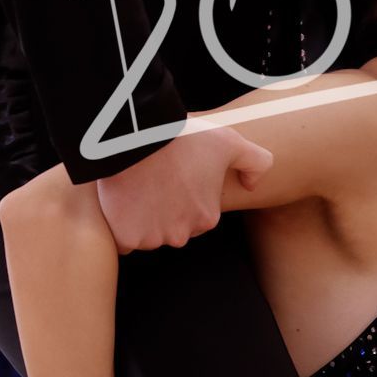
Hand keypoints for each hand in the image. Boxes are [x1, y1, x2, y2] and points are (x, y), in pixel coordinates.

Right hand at [96, 127, 273, 253]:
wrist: (139, 136)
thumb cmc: (184, 137)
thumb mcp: (228, 141)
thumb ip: (256, 161)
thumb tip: (252, 186)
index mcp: (206, 218)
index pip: (191, 216)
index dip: (179, 197)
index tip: (169, 177)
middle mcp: (182, 234)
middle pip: (168, 228)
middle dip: (160, 211)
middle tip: (151, 181)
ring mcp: (153, 238)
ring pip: (145, 235)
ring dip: (139, 218)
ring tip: (135, 187)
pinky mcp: (126, 238)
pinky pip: (122, 240)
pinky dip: (120, 226)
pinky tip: (122, 201)